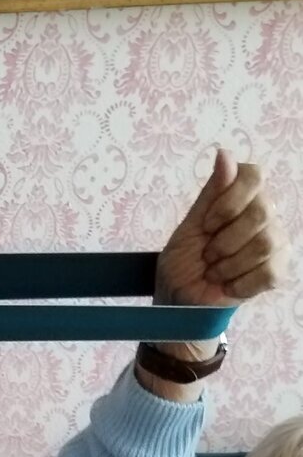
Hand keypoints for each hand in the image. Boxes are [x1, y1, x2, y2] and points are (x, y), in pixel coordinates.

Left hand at [153, 149, 287, 359]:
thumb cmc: (183, 263)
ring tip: (214, 272)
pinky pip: (270, 271)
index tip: (207, 225)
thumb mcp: (189, 226)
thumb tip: (225, 153)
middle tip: (207, 256)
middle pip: (262, 210)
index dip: (229, 201)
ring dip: (230, 264)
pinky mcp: (276, 270)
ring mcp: (274, 241)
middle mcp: (264, 214)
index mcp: (242, 197)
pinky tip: (228, 285)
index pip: (253, 175)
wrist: (181, 303)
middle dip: (225, 239)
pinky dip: (241, 282)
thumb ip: (211, 193)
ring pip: (266, 242)